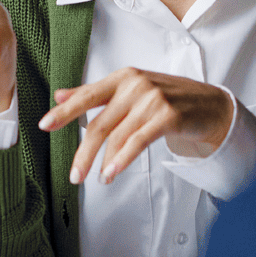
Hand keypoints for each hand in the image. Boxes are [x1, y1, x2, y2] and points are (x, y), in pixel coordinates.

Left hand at [39, 67, 236, 183]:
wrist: (211, 104)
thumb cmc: (167, 97)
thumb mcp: (130, 89)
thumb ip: (95, 93)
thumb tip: (59, 95)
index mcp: (122, 78)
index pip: (86, 96)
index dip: (64, 112)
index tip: (44, 125)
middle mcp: (135, 85)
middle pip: (99, 123)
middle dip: (82, 151)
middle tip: (73, 175)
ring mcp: (153, 100)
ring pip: (117, 136)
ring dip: (104, 161)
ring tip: (97, 178)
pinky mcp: (168, 116)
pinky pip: (138, 141)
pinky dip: (123, 158)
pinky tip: (112, 172)